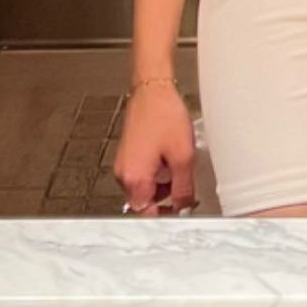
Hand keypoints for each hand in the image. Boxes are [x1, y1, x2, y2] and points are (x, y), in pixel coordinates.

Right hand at [114, 84, 196, 215]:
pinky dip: (156, 172)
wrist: (153, 90)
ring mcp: (123, 164)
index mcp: (135, 179)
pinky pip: (141, 174)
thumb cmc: (163, 115)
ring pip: (144, 188)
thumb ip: (183, 189)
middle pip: (144, 202)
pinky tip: (168, 157)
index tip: (180, 214)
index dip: (166, 217)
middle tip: (183, 189)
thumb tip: (183, 206)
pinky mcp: (127, 154)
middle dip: (165, 199)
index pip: (147, 214)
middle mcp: (123, 174)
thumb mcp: (183, 157)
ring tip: (177, 166)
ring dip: (161, 185)